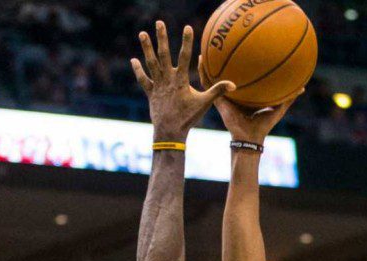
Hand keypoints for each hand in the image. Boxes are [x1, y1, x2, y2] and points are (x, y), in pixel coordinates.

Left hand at [132, 21, 234, 141]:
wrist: (169, 132)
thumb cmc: (188, 118)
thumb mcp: (204, 103)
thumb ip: (217, 91)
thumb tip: (233, 84)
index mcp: (180, 81)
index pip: (184, 57)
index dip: (186, 42)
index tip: (187, 27)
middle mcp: (167, 80)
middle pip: (164, 55)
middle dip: (162, 38)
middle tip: (159, 23)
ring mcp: (157, 85)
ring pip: (151, 63)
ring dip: (146, 48)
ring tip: (142, 33)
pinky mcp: (150, 93)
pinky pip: (143, 80)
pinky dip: (138, 70)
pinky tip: (134, 60)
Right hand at [199, 56, 302, 144]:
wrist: (249, 138)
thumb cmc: (263, 125)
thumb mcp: (278, 108)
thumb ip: (288, 97)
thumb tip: (303, 87)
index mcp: (246, 94)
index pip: (243, 76)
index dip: (242, 64)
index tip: (243, 49)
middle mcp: (234, 93)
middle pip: (227, 73)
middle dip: (224, 60)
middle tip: (223, 43)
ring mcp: (224, 96)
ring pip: (214, 77)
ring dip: (209, 64)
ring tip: (206, 48)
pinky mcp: (217, 100)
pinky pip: (208, 85)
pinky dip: (203, 72)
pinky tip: (201, 60)